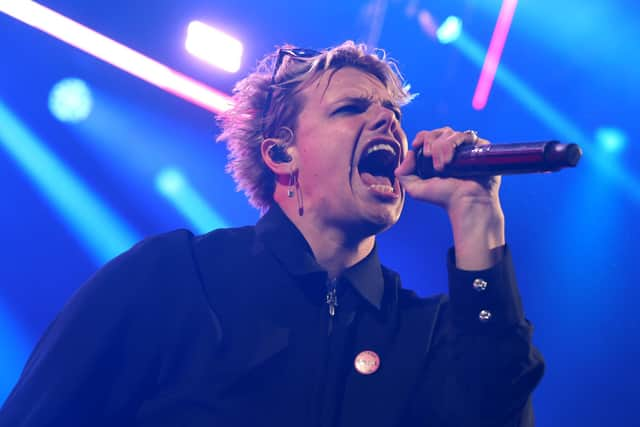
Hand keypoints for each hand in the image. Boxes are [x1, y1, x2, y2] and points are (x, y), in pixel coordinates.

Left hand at [395, 127, 504, 268]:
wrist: (466, 203)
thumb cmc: (443, 198)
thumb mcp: (415, 189)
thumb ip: (403, 173)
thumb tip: (409, 152)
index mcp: (437, 155)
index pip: (428, 135)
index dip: (422, 137)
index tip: (417, 146)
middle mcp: (451, 149)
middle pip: (438, 131)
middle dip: (431, 143)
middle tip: (432, 160)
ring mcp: (466, 148)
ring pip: (450, 133)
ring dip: (442, 147)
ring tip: (443, 166)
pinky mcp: (479, 147)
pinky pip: (466, 135)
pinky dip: (454, 144)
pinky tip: (451, 159)